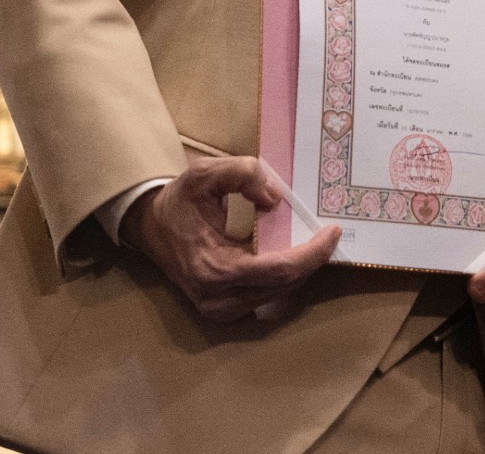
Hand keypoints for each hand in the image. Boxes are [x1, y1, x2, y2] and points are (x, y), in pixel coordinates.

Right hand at [125, 156, 339, 322]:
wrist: (150, 226)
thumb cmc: (178, 201)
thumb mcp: (204, 174)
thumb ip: (242, 174)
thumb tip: (276, 198)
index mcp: (214, 270)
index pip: (280, 270)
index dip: (313, 253)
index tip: (334, 231)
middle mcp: (218, 300)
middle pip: (285, 285)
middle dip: (312, 259)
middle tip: (330, 233)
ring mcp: (221, 311)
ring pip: (280, 293)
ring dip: (301, 268)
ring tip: (315, 240)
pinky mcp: (225, 311)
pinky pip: (268, 295)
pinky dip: (286, 275)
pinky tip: (294, 254)